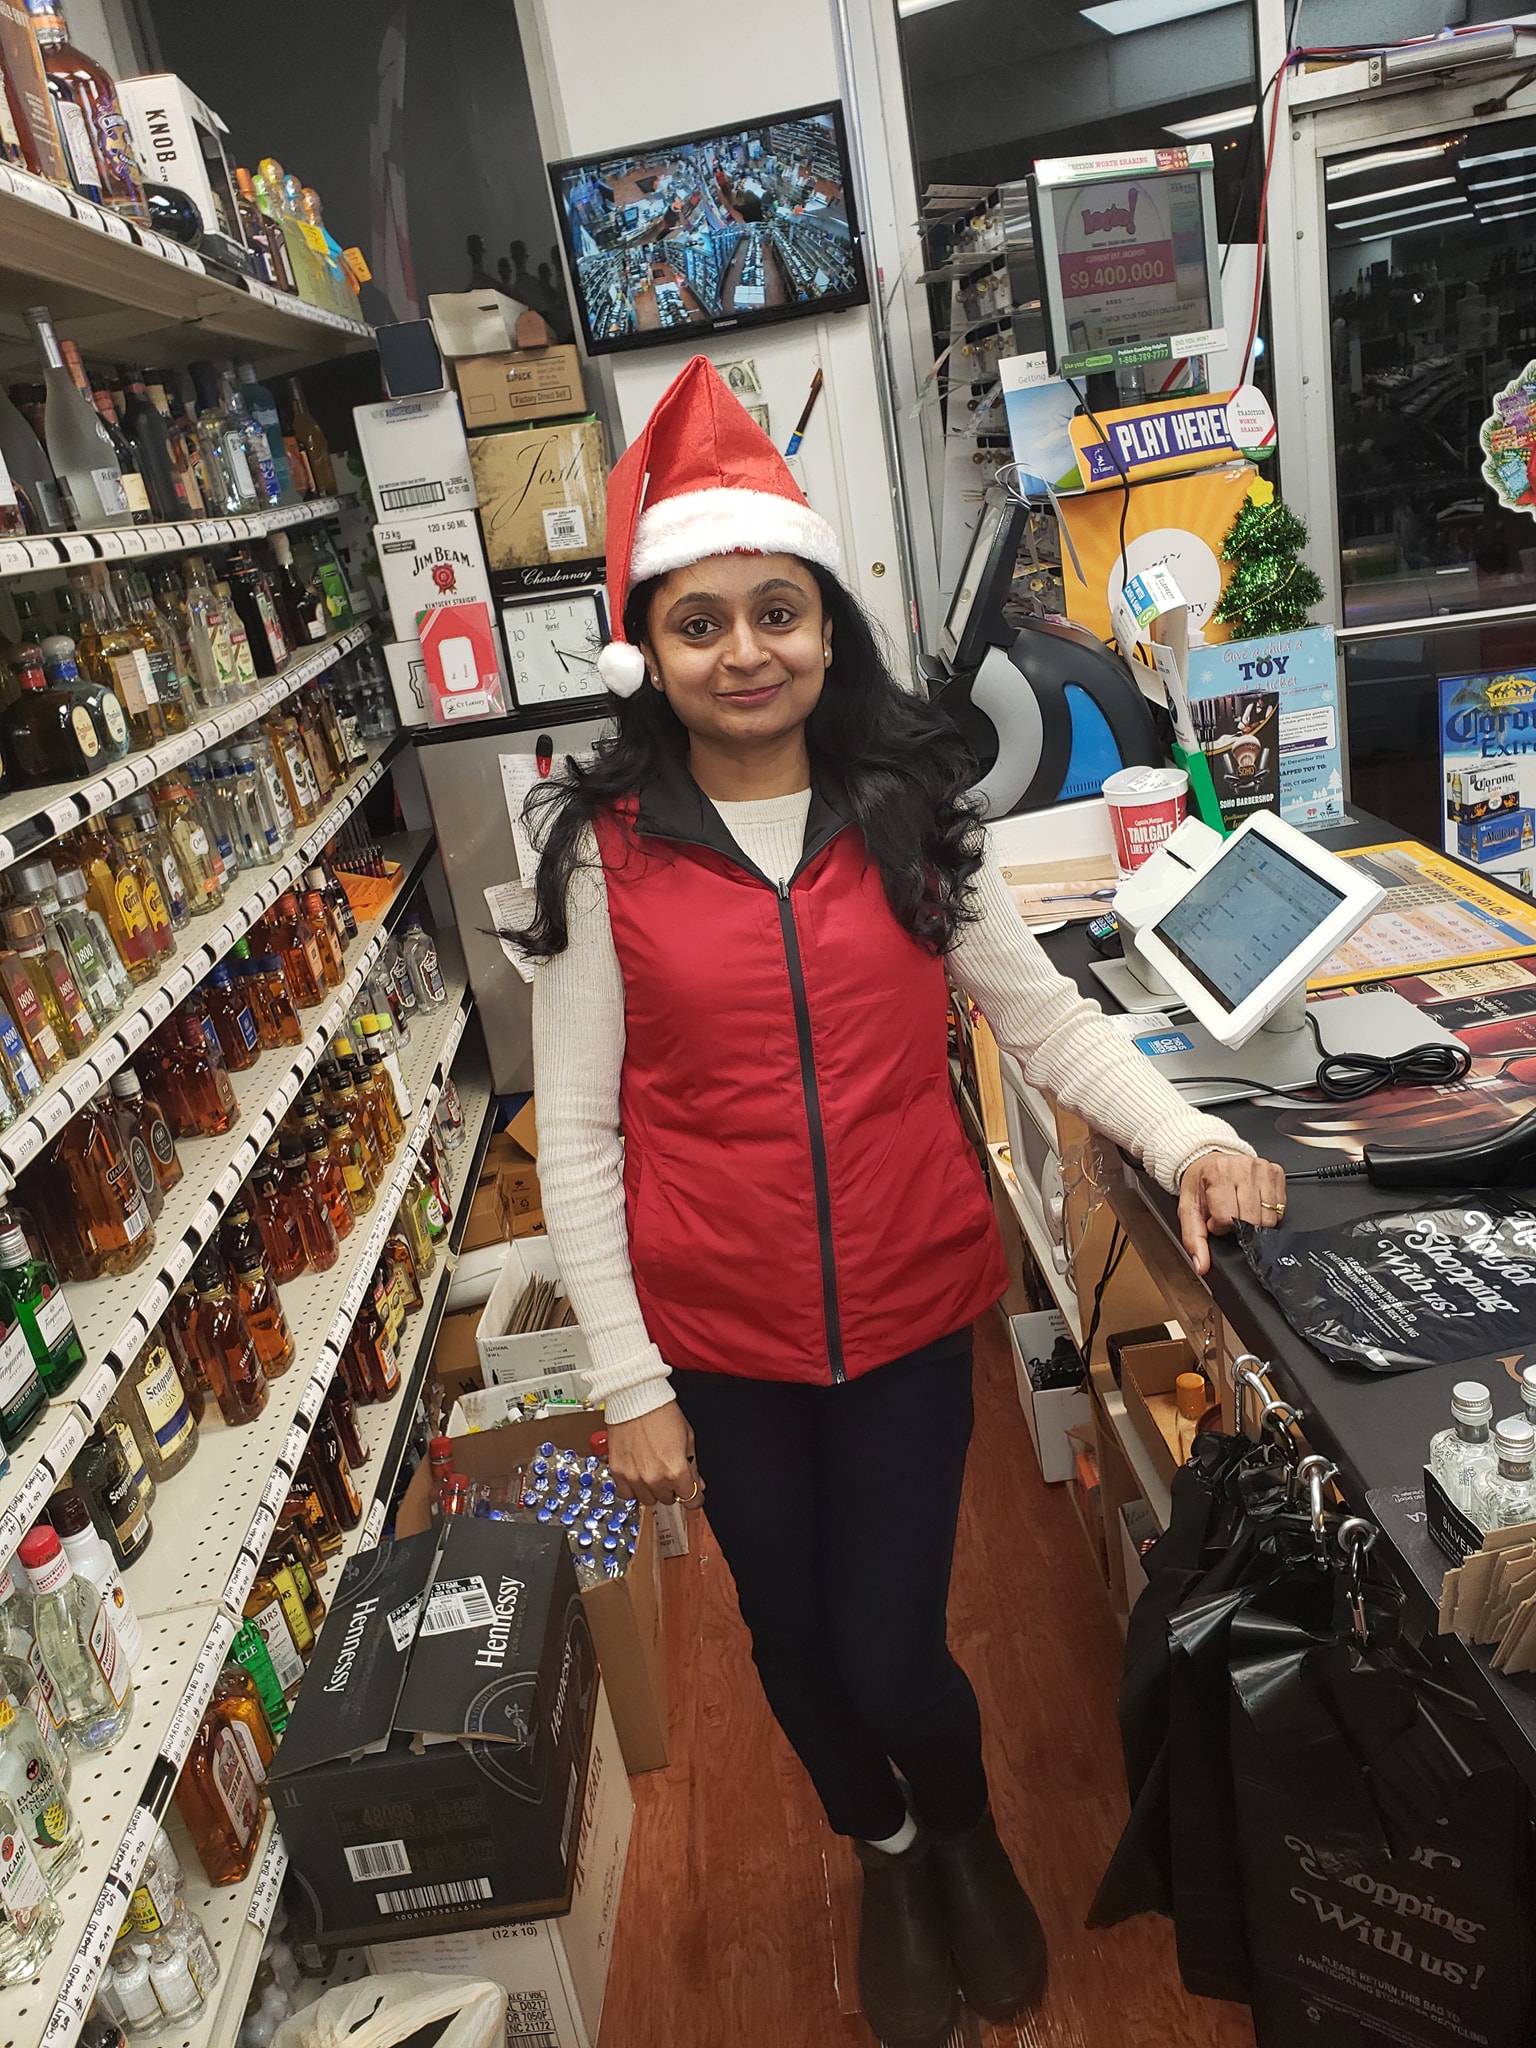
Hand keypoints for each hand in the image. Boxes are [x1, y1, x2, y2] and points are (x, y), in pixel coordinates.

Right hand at [607, 1402, 703, 1509]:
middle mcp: (655, 1478)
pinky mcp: (618, 1472)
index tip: (694, 1495)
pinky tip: (638, 1476)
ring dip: (653, 1490)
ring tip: (653, 1471)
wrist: (636, 1398)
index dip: (695, 1497)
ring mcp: (634, 1477)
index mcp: (676, 1470)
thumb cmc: (661, 1412)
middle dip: (673, 1488)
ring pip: (648, 1500)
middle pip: (669, 1499)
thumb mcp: (688, 1438)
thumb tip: (697, 1484)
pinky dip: (633, 1489)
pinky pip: (627, 1494)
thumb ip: (693, 1466)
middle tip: (671, 1472)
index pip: (691, 1499)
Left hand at [1178, 1150, 1286, 1275]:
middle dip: (1238, 1225)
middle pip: (1252, 1220)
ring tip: (1239, 1208)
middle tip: (1227, 1214)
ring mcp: (1263, 1168)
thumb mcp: (1188, 1209)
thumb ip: (1193, 1239)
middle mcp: (1243, 1167)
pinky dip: (1266, 1213)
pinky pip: (1280, 1209)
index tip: (1214, 1219)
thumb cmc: (1200, 1183)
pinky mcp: (1277, 1172)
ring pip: (1269, 1218)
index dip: (1220, 1226)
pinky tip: (1252, 1204)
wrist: (1210, 1160)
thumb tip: (1201, 1265)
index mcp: (1218, 1173)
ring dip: (1253, 1221)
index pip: (1228, 1218)